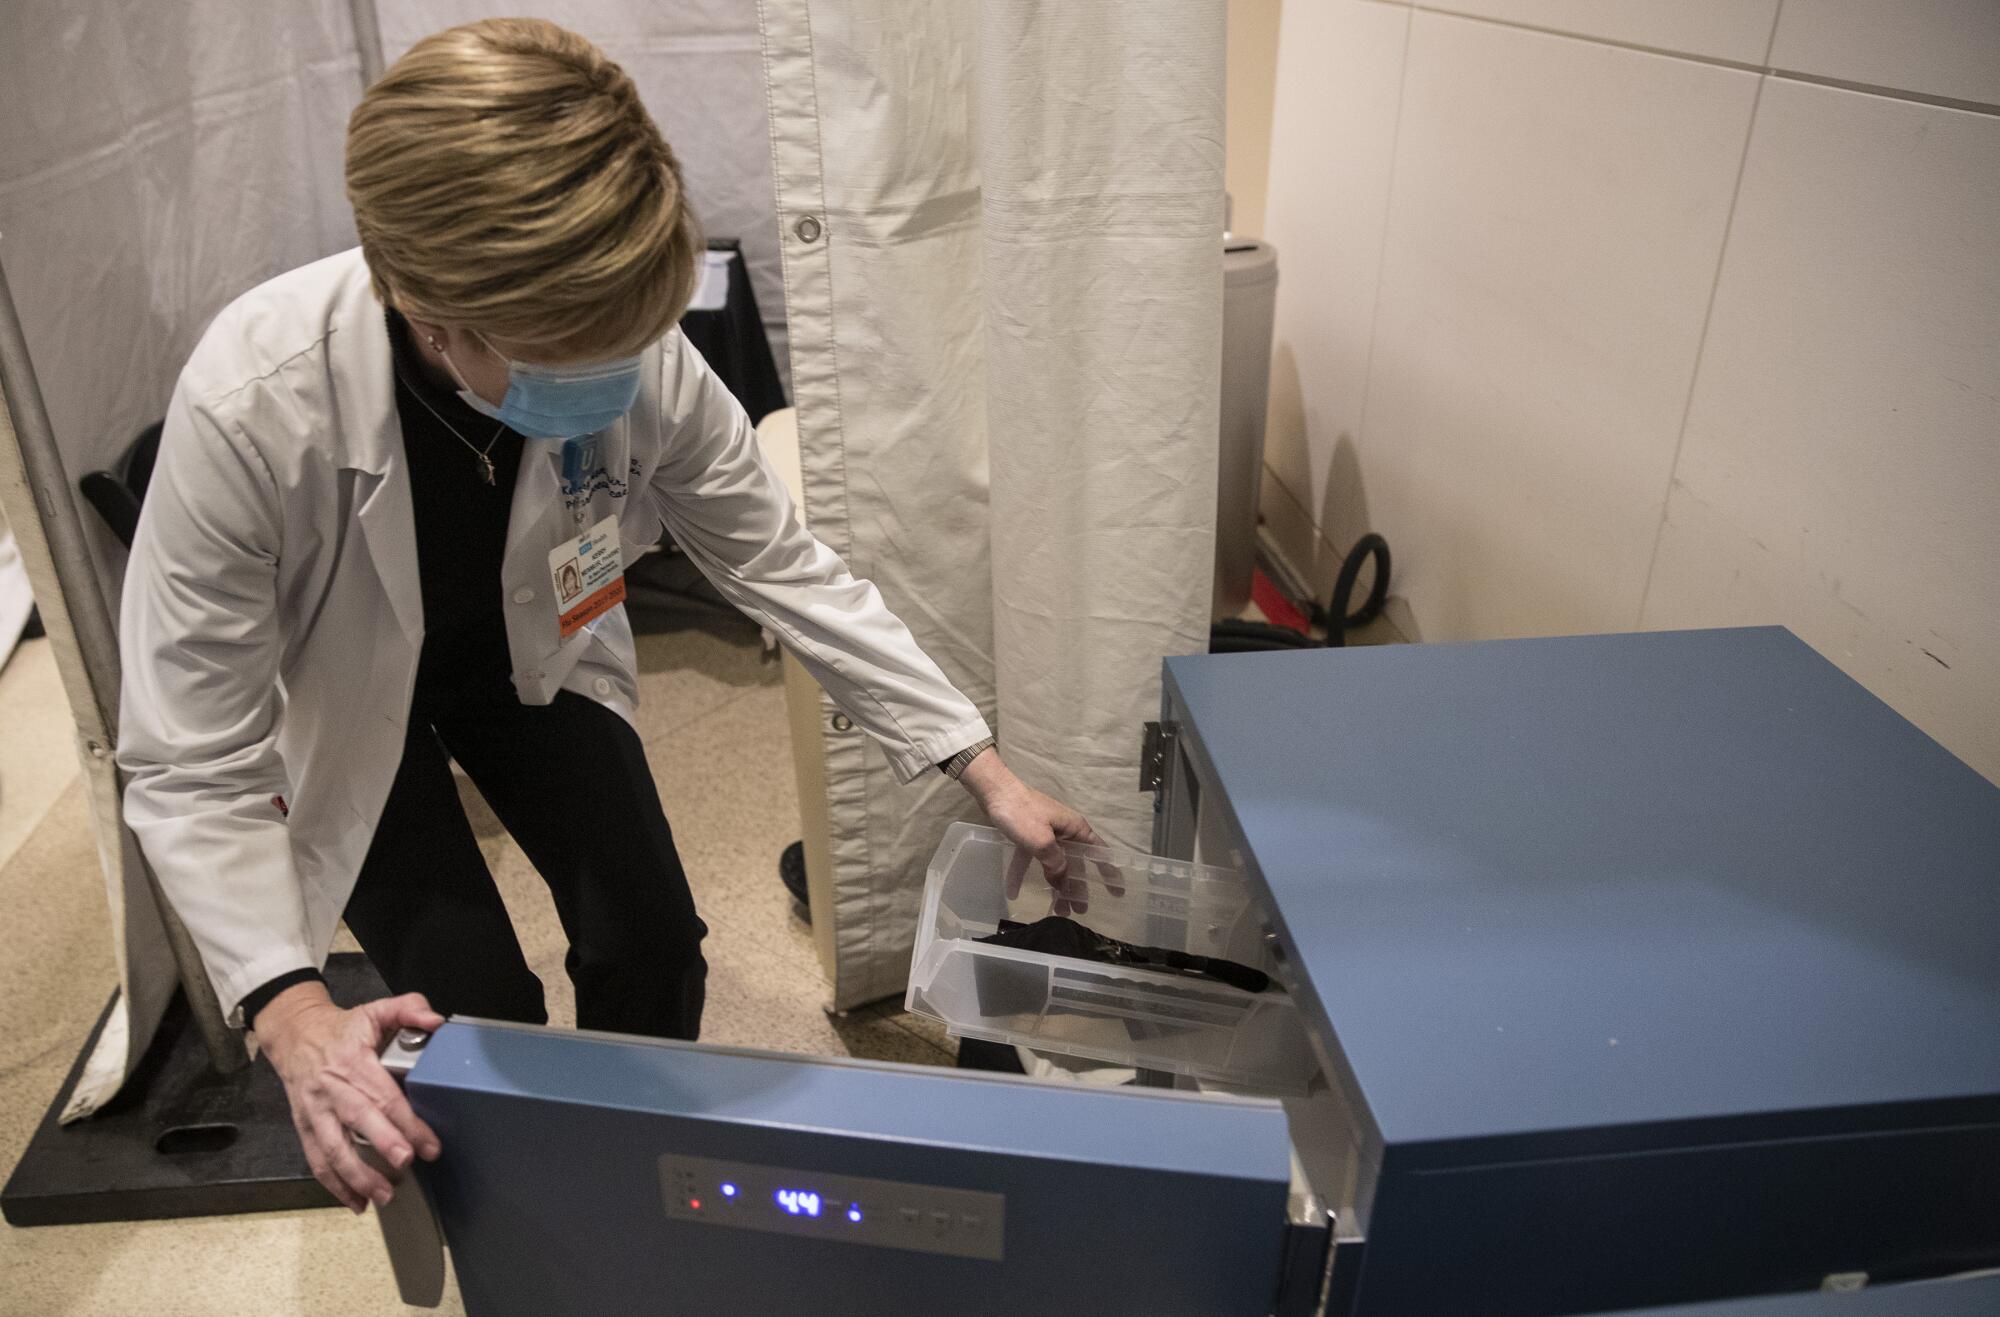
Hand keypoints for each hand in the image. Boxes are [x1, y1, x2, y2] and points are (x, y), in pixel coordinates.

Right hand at [255, 983, 443, 1212]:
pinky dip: (334, 1185)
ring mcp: (314, 1111)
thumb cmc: (343, 1028)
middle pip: (358, 1121)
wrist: (293, 1034)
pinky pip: (316, 1160)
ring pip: (332, 1149)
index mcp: (353, 1062)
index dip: (407, 1122)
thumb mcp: (375, 1010)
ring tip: (383, 1196)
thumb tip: (436, 1021)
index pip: (383, 1096)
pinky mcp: (304, 1126)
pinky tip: (355, 1203)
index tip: (429, 1144)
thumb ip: (409, 1009)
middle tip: (404, 1165)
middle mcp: (331, 1089)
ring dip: (356, 1176)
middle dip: (381, 1145)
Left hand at [956, 747, 1114, 914]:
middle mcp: (1064, 831)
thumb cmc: (1023, 813)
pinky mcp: (1028, 835)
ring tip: (1056, 909)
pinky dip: (1023, 874)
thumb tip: (1063, 881)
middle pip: (1075, 863)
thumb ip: (1056, 863)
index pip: (1099, 853)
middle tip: (1079, 911)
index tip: (1116, 892)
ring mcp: (1046, 833)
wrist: (994, 791)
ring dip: (1054, 885)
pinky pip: (1030, 859)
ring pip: (1053, 864)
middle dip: (1076, 887)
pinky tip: (1013, 892)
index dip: (1109, 872)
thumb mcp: (1042, 842)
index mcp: (1075, 829)